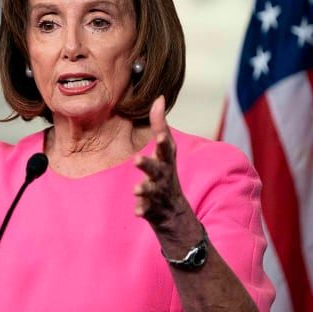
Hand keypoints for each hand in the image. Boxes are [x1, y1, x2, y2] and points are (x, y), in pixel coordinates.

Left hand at [133, 95, 197, 241]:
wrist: (175, 214)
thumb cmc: (166, 174)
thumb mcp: (166, 150)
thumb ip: (160, 125)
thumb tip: (158, 97)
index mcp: (166, 162)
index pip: (166, 150)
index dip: (163, 142)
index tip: (160, 135)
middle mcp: (164, 177)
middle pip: (157, 170)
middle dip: (148, 165)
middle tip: (137, 160)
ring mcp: (158, 194)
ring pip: (152, 191)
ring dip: (145, 189)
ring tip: (136, 189)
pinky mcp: (152, 209)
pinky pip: (147, 210)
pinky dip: (143, 210)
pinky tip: (137, 211)